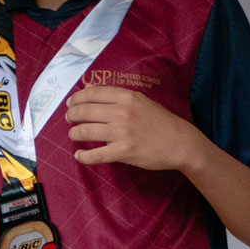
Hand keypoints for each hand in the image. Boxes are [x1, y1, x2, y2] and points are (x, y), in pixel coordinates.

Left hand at [66, 87, 200, 171]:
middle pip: (85, 111)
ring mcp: (122, 132)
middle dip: (72, 115)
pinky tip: (79, 155)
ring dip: (74, 133)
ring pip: (86, 131)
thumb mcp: (141, 101)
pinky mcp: (123, 151)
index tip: (70, 103)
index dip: (77, 98)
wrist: (180, 142)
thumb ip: (117, 97)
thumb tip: (89, 92)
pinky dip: (83, 156)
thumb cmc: (160, 121)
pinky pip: (95, 155)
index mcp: (127, 97)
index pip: (93, 93)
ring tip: (73, 135)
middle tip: (69, 119)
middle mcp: (123, 112)